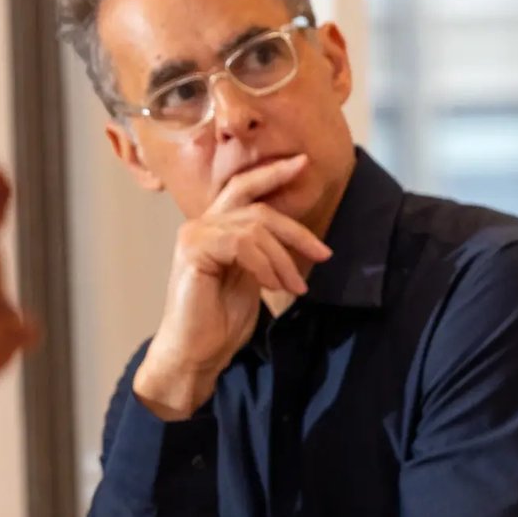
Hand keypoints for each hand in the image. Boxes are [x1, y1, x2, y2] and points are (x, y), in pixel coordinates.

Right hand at [134, 156, 330, 418]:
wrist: (196, 352)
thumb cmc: (221, 320)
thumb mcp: (252, 277)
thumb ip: (263, 251)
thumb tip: (295, 237)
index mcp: (215, 227)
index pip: (245, 188)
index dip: (273, 173)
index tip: (302, 163)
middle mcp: (201, 224)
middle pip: (257, 207)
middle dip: (296, 229)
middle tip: (323, 252)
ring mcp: (194, 235)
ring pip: (256, 227)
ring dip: (283, 260)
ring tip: (294, 288)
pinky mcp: (193, 250)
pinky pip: (243, 244)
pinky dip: (265, 265)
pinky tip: (272, 286)